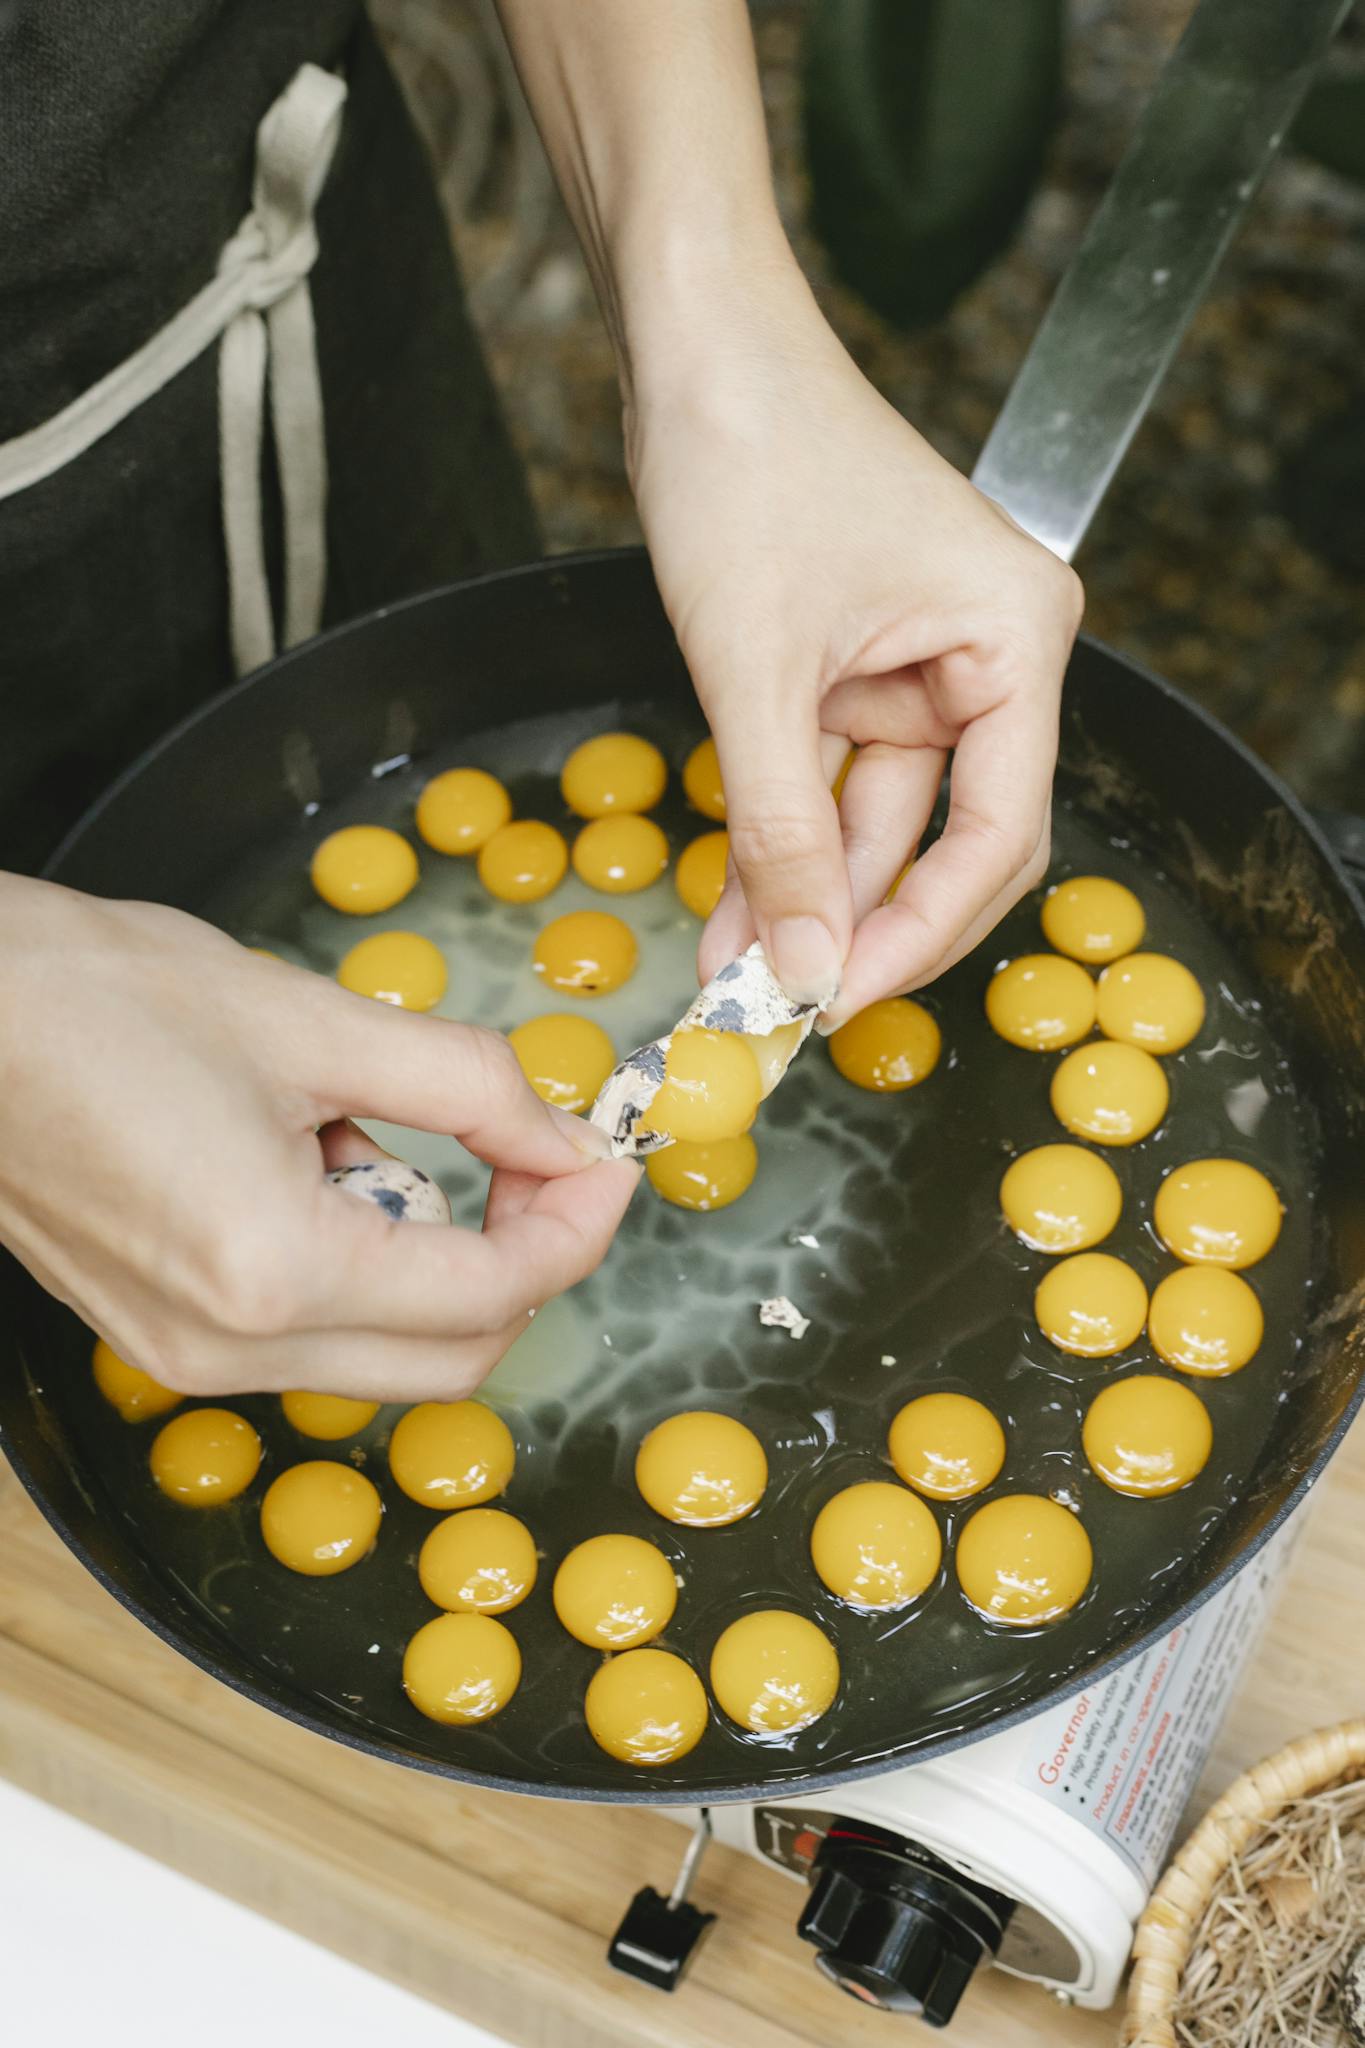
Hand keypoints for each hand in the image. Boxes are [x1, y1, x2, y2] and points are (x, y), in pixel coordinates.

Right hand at [0, 878, 638, 1399]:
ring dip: (431, 1257)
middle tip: (536, 1157)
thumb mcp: (317, 1021)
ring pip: (384, 1353)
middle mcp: (230, 1348)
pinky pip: (311, 1334)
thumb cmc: (97, 997)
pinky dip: (357, 1263)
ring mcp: (186, 1357)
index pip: (492, 1294)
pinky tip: (310, 1161)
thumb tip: (564, 1138)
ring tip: (369, 1127)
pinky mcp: (159, 1339)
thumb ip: (471, 1087)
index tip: (605, 1160)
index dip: (575, 1226)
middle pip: (453, 1357)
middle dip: (522, 1260)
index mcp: (276, 1269)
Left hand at [627, 265, 1082, 1023]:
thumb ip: (783, 833)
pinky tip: (736, 904)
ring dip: (807, 892)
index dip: (919, 933)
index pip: (999, 833)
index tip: (840, 1000)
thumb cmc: (747, 460)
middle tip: (791, 1005)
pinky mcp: (863, 659)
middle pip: (950, 838)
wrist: (692, 345)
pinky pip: (834, 776)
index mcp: (1018, 639)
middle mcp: (992, 654)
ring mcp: (926, 659)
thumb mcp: (755, 673)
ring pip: (879, 819)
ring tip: (736, 970)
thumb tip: (804, 968)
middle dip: (861, 923)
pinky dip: (784, 835)